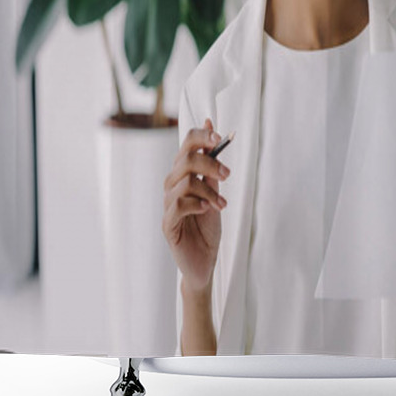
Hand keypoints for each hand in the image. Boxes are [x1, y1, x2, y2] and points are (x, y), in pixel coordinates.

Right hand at [162, 118, 230, 294]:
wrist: (205, 260)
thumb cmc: (207, 225)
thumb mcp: (215, 193)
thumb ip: (213, 169)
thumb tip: (215, 136)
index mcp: (183, 174)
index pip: (186, 145)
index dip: (201, 136)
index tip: (220, 137)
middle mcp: (172, 186)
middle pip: (186, 159)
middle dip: (210, 163)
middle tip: (228, 174)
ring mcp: (168, 204)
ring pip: (184, 181)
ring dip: (209, 191)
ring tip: (222, 205)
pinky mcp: (168, 224)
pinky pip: (178, 204)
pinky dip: (196, 203)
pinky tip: (207, 210)